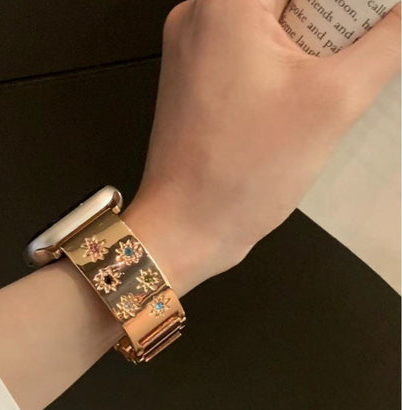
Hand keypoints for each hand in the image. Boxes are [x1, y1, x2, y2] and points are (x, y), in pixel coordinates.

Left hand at [124, 0, 400, 295]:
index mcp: (227, 3)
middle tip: (355, 59)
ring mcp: (194, 49)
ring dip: (315, 46)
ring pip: (275, 22)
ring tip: (325, 89)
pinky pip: (253, 51)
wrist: (185, 229)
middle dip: (334, 24)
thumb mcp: (332, 101)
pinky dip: (287, 65)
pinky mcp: (197, 80)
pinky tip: (302, 101)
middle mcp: (200, 15)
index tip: (371, 28)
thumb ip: (387, 41)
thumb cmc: (241, 174)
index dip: (349, 6)